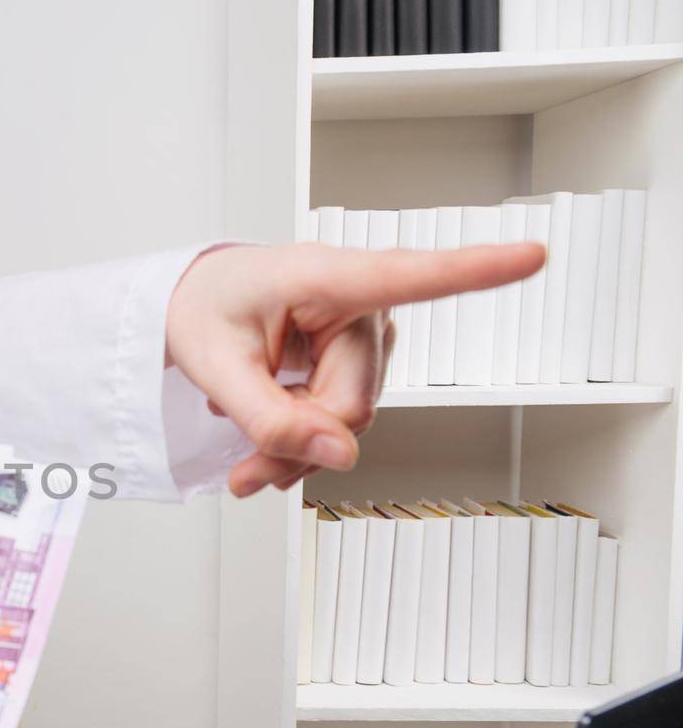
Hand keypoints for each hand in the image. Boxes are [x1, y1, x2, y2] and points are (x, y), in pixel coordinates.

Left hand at [166, 241, 545, 495]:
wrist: (195, 303)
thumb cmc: (205, 309)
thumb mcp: (213, 367)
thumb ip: (269, 417)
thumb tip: (340, 458)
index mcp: (323, 277)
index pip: (410, 277)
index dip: (476, 270)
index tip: (533, 256)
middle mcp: (360, 303)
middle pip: (351, 404)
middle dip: (298, 445)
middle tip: (246, 472)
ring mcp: (367, 335)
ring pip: (351, 423)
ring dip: (298, 451)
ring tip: (248, 455)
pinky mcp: (363, 362)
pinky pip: (346, 422)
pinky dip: (306, 443)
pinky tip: (270, 437)